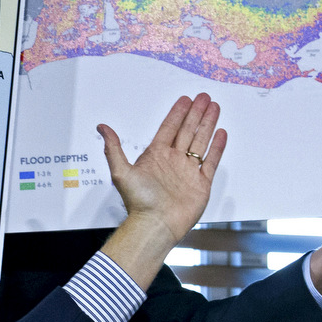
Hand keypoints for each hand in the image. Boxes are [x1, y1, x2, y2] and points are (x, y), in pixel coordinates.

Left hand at [96, 93, 226, 286]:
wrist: (156, 225)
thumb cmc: (138, 202)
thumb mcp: (121, 172)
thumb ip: (113, 148)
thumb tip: (101, 127)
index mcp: (156, 155)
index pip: (169, 128)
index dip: (177, 113)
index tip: (185, 99)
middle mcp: (173, 160)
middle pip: (187, 131)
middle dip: (196, 113)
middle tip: (204, 97)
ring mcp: (188, 171)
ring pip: (200, 142)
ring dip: (207, 124)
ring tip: (214, 107)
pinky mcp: (201, 183)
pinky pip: (211, 161)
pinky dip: (216, 147)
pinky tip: (220, 133)